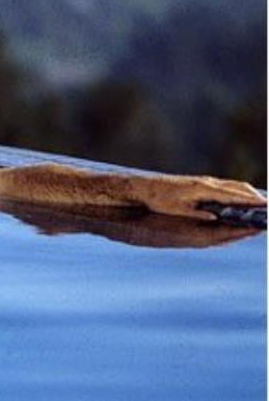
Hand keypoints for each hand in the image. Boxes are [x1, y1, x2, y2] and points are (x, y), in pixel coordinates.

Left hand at [134, 174, 265, 220]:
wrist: (144, 186)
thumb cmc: (158, 200)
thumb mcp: (177, 210)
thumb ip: (197, 214)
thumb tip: (216, 219)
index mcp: (203, 189)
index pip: (232, 195)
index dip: (250, 201)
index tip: (265, 205)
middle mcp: (207, 182)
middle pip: (238, 188)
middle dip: (254, 196)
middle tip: (268, 206)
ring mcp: (205, 181)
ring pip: (232, 185)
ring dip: (247, 193)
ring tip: (260, 203)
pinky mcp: (201, 182)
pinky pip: (225, 186)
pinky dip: (237, 191)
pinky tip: (241, 198)